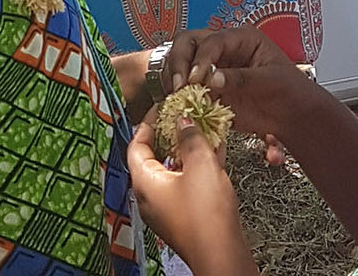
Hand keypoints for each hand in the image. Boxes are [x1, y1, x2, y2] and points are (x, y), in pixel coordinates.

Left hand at [128, 114, 258, 275]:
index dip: (148, 122)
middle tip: (184, 114)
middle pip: (154, 156)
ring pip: (173, 168)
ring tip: (203, 128)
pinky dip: (196, 165)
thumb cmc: (205, 213)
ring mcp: (167, 206)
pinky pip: (186, 181)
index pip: (136, 145)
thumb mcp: (200, 164)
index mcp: (144, 182)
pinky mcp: (184, 213)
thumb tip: (183, 121)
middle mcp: (150, 195)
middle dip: (170, 133)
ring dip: (187, 148)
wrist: (220, 253)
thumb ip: (191, 137)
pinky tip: (215, 150)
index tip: (161, 106)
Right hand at [162, 26, 309, 164]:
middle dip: (180, 61)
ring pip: (182, 63)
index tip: (197, 77)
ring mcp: (213, 69)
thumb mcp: (269, 81)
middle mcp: (224, 50)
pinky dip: (178, 95)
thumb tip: (212, 79)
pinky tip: (179, 105)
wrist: (293, 116)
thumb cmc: (289, 91)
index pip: (213, 41)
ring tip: (178, 95)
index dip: (201, 58)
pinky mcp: (208, 90)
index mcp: (242, 38)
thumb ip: (241, 79)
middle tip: (180, 84)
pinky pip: (186, 88)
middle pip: (188, 43)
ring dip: (175, 77)